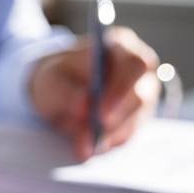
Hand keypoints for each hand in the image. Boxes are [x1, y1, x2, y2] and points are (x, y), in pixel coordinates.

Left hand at [29, 27, 159, 159]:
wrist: (58, 91)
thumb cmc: (58, 77)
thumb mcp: (50, 79)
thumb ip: (65, 90)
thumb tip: (83, 106)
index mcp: (121, 46)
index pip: (135, 65)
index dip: (121, 90)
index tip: (100, 114)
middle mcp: (140, 71)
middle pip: (141, 97)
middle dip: (116, 120)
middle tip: (93, 137)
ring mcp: (143, 95)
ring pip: (135, 120)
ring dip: (108, 136)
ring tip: (81, 146)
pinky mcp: (136, 119)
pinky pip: (127, 135)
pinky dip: (107, 143)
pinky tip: (88, 146)